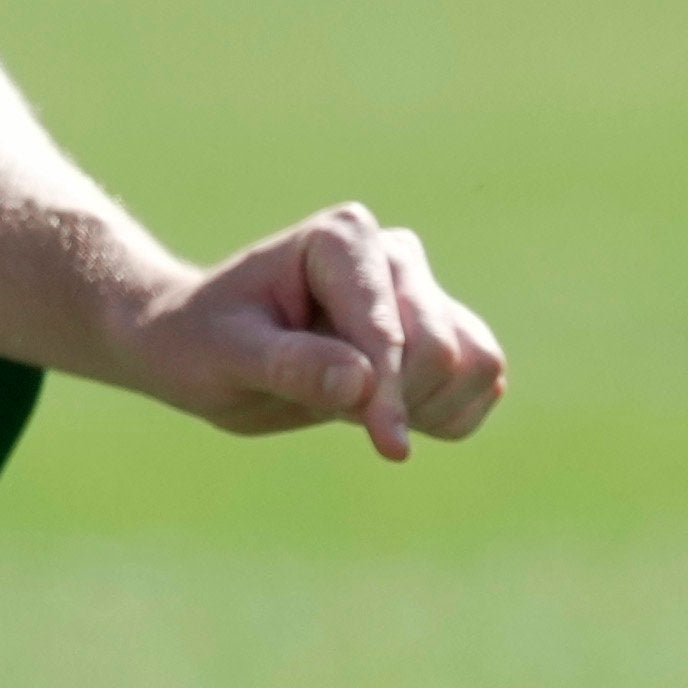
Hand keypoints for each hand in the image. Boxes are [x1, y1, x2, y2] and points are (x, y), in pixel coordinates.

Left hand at [108, 198, 506, 454]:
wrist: (204, 347)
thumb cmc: (203, 343)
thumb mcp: (228, 360)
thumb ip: (293, 367)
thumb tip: (364, 383)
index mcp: (342, 240)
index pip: (390, 330)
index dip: (391, 395)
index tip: (389, 448)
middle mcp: (392, 253)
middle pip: (443, 347)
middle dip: (402, 400)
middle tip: (338, 414)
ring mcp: (419, 287)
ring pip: (478, 361)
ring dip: (430, 406)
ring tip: (361, 411)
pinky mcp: (438, 325)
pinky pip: (483, 378)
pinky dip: (449, 412)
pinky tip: (392, 414)